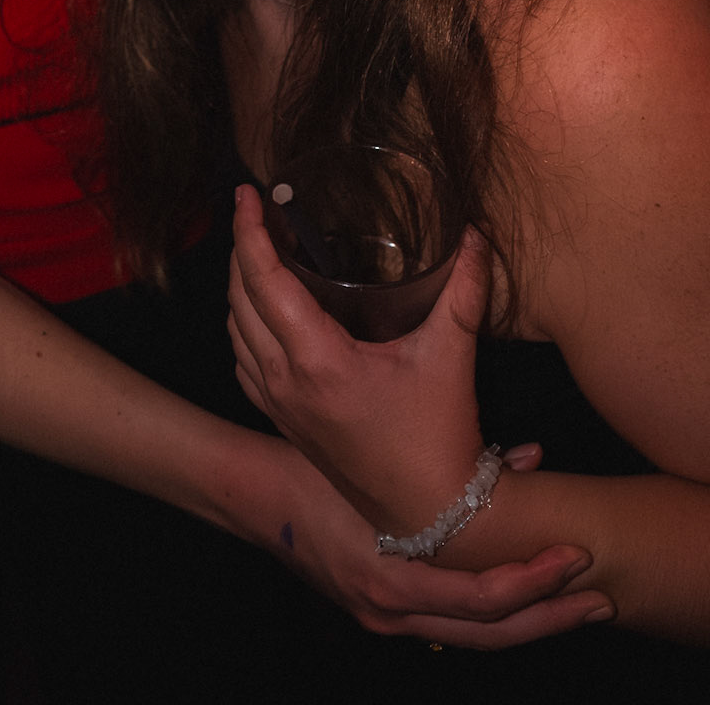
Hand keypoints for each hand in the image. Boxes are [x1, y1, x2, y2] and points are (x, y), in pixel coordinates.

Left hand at [230, 191, 610, 643]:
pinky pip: (244, 362)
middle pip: (240, 298)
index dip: (250, 231)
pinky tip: (264, 311)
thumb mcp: (450, 356)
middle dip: (242, 247)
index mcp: (317, 360)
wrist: (430, 515)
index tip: (247, 194)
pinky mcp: (283, 422)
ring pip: (235, 330)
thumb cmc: (438, 437)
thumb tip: (474, 235)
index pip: (264, 280)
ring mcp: (279, 404)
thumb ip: (464, 290)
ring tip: (261, 250)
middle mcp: (286, 381)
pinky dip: (243, 326)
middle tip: (260, 212)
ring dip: (240, 285)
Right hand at [253, 435, 611, 648]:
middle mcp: (393, 616)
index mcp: (392, 584)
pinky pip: (447, 621)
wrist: (255, 497)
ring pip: (474, 636)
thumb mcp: (379, 471)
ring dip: (527, 618)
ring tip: (575, 599)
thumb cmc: (314, 473)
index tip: (578, 561)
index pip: (484, 603)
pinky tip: (517, 593)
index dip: (537, 586)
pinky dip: (488, 609)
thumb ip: (455, 467)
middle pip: (491, 636)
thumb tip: (528, 459)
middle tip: (603, 599)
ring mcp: (385, 619)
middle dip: (551, 619)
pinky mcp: (381, 609)